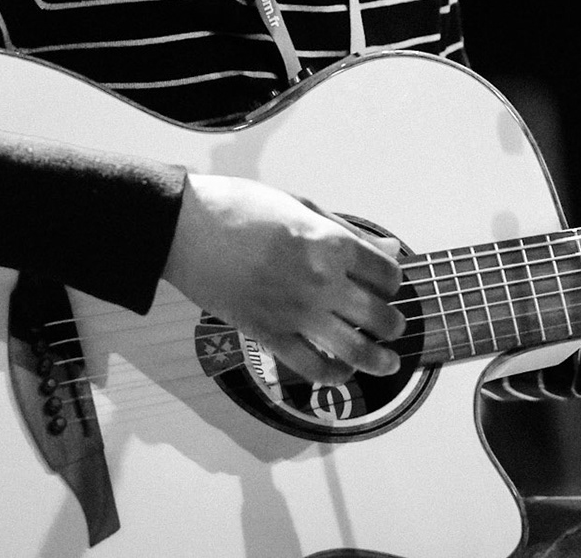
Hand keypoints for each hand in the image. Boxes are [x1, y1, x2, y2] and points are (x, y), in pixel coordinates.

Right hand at [163, 173, 404, 384]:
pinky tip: (342, 373)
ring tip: (387, 362)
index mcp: (332, 243)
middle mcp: (321, 282)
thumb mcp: (303, 206)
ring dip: (378, 361)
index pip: (387, 274)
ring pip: (354, 350)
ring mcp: (295, 313)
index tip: (388, 284)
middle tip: (395, 326)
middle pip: (379, 316)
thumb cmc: (242, 207)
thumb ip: (350, 232)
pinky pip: (311, 367)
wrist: (185, 227)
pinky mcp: (267, 334)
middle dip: (394, 325)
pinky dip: (333, 375)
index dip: (393, 281)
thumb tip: (389, 248)